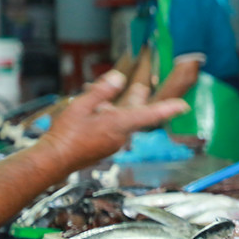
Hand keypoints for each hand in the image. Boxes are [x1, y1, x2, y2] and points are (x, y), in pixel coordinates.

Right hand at [40, 70, 188, 172]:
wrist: (54, 160)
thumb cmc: (65, 135)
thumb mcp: (80, 106)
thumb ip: (101, 91)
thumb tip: (118, 78)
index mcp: (118, 125)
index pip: (149, 114)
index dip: (167, 109)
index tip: (184, 106)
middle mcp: (121, 135)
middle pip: (135, 113)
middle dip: (137, 98)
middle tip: (142, 87)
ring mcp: (114, 142)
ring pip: (122, 119)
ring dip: (116, 106)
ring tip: (100, 92)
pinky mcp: (107, 146)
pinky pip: (113, 127)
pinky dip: (106, 116)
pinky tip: (92, 109)